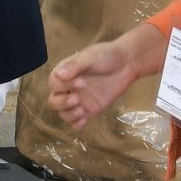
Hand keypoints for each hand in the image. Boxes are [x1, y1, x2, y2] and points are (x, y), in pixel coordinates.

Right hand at [46, 25, 163, 129]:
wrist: (126, 64)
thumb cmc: (106, 56)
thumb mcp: (89, 57)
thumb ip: (74, 66)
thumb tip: (59, 75)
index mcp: (64, 74)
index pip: (54, 84)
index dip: (64, 86)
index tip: (81, 82)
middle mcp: (67, 89)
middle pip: (54, 102)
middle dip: (63, 103)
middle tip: (77, 98)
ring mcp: (78, 101)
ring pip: (63, 114)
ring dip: (70, 114)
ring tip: (83, 109)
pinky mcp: (89, 111)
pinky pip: (76, 123)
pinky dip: (77, 124)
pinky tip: (85, 119)